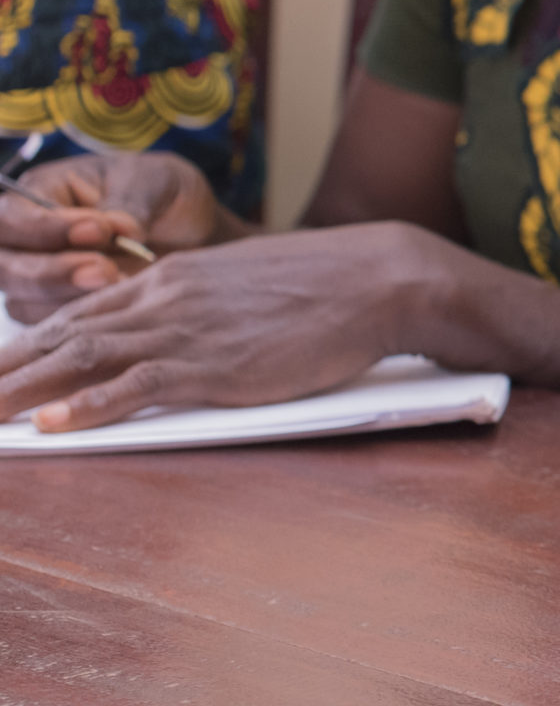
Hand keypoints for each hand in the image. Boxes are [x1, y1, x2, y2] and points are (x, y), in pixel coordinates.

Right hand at [0, 152, 228, 321]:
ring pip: (23, 301)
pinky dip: (85, 323)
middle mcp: (27, 240)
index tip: (99, 230)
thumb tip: (120, 229)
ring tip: (120, 286)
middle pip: (4, 266)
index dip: (46, 228)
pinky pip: (53, 330)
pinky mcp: (61, 312)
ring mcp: (39, 280)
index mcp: (39, 193)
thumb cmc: (162, 194)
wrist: (191, 230)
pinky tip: (121, 309)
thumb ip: (131, 201)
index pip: (12, 216)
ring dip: (68, 300)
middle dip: (50, 272)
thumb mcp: (153, 181)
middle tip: (105, 270)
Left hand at [0, 223, 417, 429]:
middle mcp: (164, 298)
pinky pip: (133, 387)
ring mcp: (186, 330)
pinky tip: (48, 427)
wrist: (376, 278)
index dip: (26, 342)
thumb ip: (204, 301)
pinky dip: (84, 408)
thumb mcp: (248, 282)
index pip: (79, 309)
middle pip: (62, 333)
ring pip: (81, 358)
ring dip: (21, 389)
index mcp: (172, 277)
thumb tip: (186, 326)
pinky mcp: (213, 365)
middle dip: (4, 367)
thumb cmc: (326, 283)